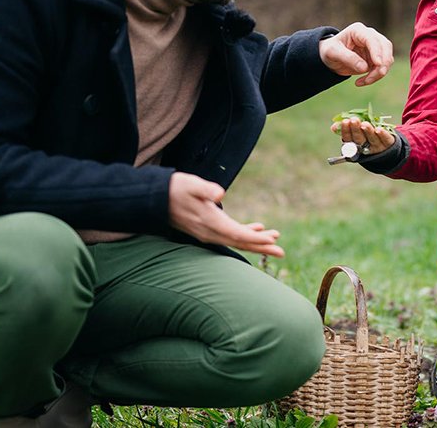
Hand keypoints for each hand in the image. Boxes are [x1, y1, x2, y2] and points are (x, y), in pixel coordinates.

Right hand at [168, 172, 284, 256]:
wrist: (154, 199)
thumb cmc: (174, 188)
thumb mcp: (190, 184)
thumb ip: (205, 189)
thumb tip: (220, 193)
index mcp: (209, 222)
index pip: (236, 234)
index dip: (254, 238)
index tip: (271, 240)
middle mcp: (210, 232)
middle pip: (240, 242)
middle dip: (261, 247)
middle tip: (282, 252)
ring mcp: (208, 233)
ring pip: (236, 240)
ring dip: (256, 241)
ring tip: (276, 239)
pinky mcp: (207, 229)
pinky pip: (230, 235)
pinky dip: (245, 234)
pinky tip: (258, 228)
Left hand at [319, 22, 393, 85]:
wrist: (330, 58)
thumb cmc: (329, 51)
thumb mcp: (333, 53)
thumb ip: (348, 58)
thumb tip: (364, 68)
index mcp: (358, 30)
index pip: (372, 39)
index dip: (377, 51)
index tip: (378, 63)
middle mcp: (370, 36)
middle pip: (385, 47)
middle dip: (383, 62)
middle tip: (378, 75)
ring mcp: (375, 48)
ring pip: (387, 59)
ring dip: (379, 72)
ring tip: (364, 81)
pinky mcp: (376, 59)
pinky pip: (382, 68)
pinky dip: (375, 77)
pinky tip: (361, 82)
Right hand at [331, 117, 396, 155]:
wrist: (388, 147)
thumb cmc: (367, 136)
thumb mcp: (356, 132)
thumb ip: (346, 128)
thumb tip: (333, 127)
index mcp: (356, 145)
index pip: (349, 139)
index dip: (346, 131)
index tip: (345, 122)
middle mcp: (366, 148)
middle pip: (360, 140)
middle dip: (356, 130)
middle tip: (354, 120)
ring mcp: (378, 147)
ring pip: (372, 139)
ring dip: (368, 131)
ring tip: (364, 124)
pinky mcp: (389, 144)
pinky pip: (385, 140)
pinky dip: (382, 135)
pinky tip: (379, 129)